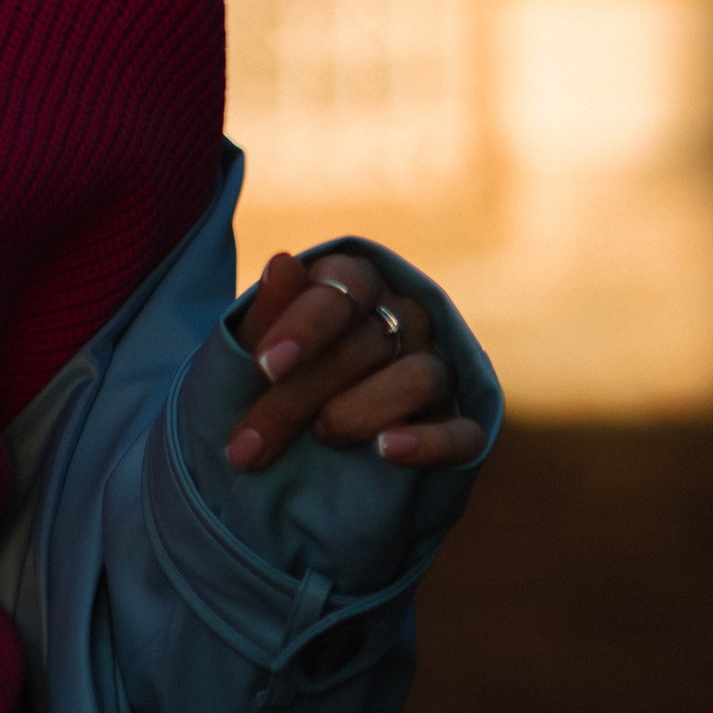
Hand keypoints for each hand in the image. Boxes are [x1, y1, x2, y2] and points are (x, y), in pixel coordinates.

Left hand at [224, 249, 482, 474]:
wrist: (293, 449)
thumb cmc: (271, 384)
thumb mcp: (253, 352)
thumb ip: (267, 314)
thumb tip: (282, 261)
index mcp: (356, 283)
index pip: (345, 287)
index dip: (305, 326)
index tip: (266, 366)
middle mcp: (405, 317)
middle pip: (366, 346)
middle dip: (299, 398)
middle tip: (249, 447)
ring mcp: (438, 369)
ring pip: (420, 378)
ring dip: (358, 413)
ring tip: (318, 437)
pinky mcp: (458, 424)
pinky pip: (463, 433)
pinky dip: (429, 444)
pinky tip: (387, 450)